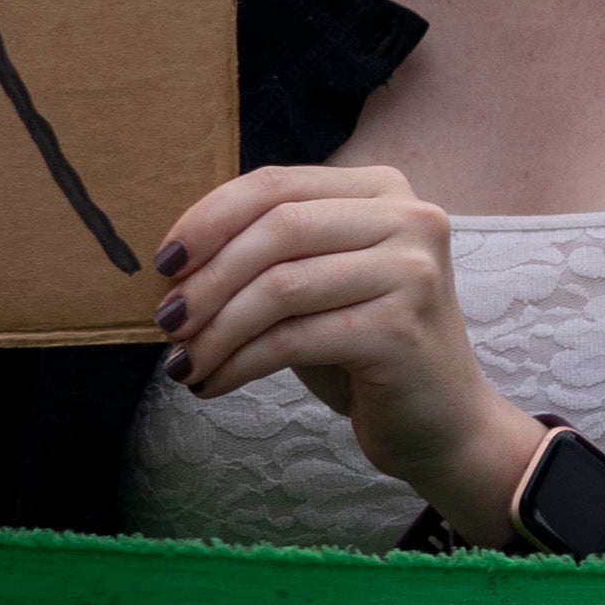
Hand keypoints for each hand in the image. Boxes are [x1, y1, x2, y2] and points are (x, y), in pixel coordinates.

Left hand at [152, 163, 540, 541]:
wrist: (440, 421)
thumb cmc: (364, 346)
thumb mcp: (320, 282)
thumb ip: (274, 252)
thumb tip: (176, 258)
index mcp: (384, 190)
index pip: (277, 184)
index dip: (209, 219)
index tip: (163, 264)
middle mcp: (409, 217)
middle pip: (278, 228)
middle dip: (207, 279)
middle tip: (165, 322)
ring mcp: (412, 270)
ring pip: (281, 285)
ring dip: (215, 329)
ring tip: (181, 363)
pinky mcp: (401, 328)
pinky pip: (294, 338)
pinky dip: (239, 364)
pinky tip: (213, 384)